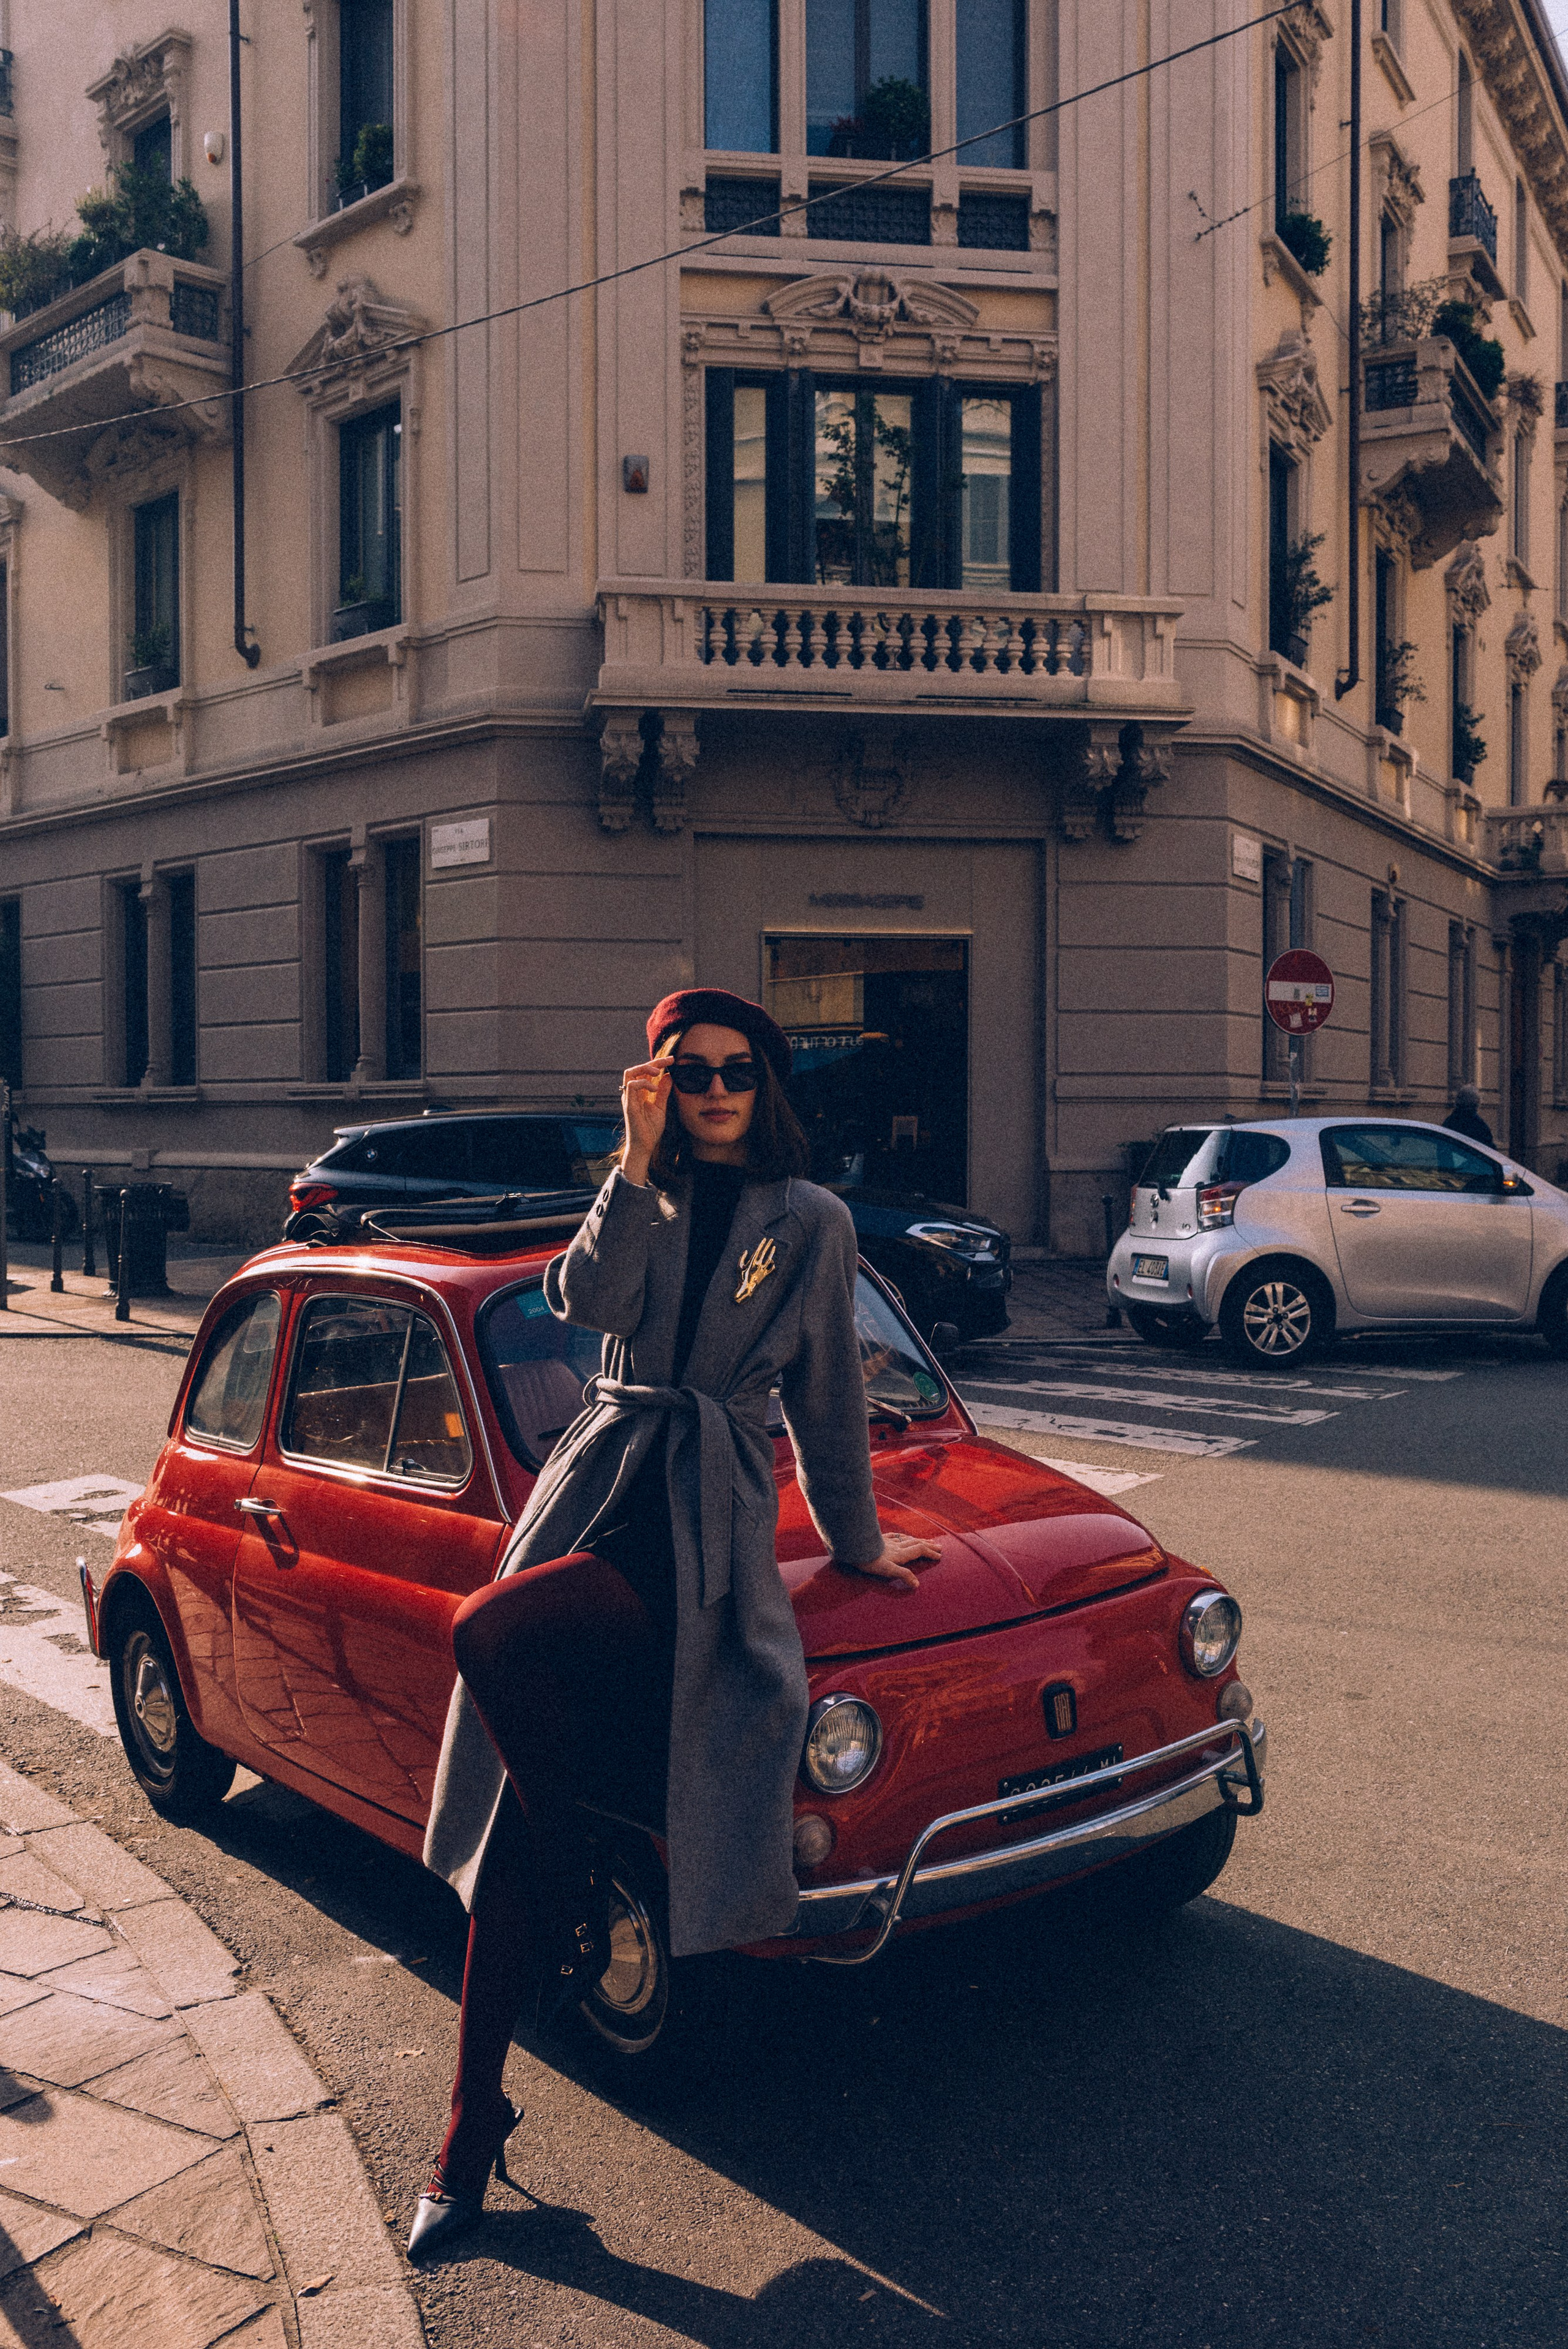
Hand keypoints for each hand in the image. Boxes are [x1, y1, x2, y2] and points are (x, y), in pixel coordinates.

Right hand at [619, 1058, 670, 1183]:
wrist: (645, 1145)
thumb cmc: (651, 1129)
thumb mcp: (661, 1107)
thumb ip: (663, 1092)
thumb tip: (669, 1076)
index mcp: (638, 1093)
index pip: (645, 1072)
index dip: (658, 1063)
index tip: (672, 1060)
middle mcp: (631, 1093)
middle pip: (636, 1068)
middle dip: (652, 1062)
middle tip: (668, 1061)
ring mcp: (628, 1098)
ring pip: (629, 1073)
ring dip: (644, 1068)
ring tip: (658, 1072)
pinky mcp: (628, 1105)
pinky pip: (631, 1086)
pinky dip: (644, 1083)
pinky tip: (655, 1089)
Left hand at [839, 1530, 940, 1590]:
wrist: (852, 1546)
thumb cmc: (868, 1560)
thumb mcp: (887, 1570)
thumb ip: (903, 1575)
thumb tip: (917, 1585)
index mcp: (899, 1554)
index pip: (919, 1551)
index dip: (930, 1553)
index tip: (940, 1555)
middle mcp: (895, 1546)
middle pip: (915, 1543)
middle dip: (927, 1545)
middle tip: (938, 1546)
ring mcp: (886, 1542)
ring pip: (906, 1539)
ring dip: (917, 1540)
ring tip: (924, 1540)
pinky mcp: (877, 1539)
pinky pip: (892, 1536)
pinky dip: (900, 1536)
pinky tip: (900, 1536)